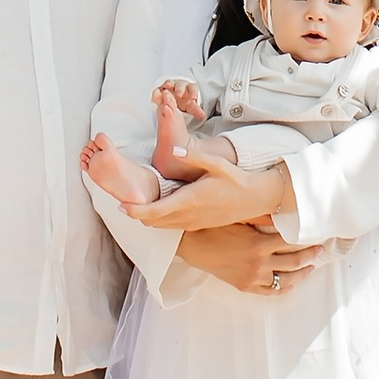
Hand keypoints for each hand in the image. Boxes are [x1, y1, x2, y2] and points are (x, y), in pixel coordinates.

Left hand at [133, 157, 295, 231]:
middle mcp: (189, 216)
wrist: (256, 199)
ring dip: (149, 217)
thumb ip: (194, 157)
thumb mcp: (217, 164)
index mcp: (189, 200)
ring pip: (163, 226)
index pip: (155, 211)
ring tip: (138, 203)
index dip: (135, 210)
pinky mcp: (199, 226)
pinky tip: (161, 206)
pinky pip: (174, 227)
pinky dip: (162, 219)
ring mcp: (194, 224)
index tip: (121, 205)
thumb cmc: (236, 179)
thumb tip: (175, 151)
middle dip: (137, 214)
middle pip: (154, 222)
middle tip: (125, 200)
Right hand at [173, 223, 318, 295]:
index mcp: (259, 244)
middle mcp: (259, 263)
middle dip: (311, 255)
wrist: (193, 244)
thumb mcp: (240, 216)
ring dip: (302, 273)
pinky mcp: (245, 286)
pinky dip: (284, 287)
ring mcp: (253, 277)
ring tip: (312, 265)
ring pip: (286, 280)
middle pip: (295, 262)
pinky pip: (271, 291)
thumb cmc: (214, 226)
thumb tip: (284, 209)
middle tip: (321, 249)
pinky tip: (292, 281)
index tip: (319, 235)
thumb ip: (263, 216)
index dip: (308, 239)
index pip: (293, 242)